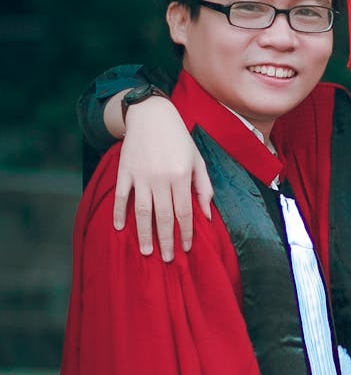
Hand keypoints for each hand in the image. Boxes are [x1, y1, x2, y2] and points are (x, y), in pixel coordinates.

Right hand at [114, 94, 212, 260]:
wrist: (151, 115)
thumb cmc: (179, 140)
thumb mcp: (198, 160)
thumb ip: (204, 188)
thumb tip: (206, 215)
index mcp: (182, 176)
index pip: (184, 212)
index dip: (186, 232)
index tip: (186, 248)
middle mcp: (161, 178)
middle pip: (164, 216)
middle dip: (166, 240)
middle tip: (168, 259)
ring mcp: (141, 175)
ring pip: (142, 210)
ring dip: (144, 233)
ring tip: (147, 251)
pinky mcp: (125, 171)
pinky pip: (121, 196)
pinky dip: (119, 212)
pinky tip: (119, 228)